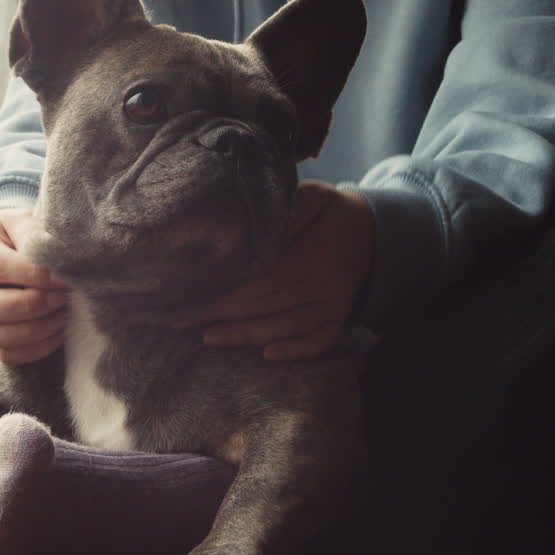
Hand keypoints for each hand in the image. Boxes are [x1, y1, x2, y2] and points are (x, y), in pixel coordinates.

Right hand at [0, 208, 68, 364]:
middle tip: (62, 297)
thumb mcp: (23, 222)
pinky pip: (5, 355)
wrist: (11, 251)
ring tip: (63, 315)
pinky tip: (58, 331)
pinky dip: (35, 349)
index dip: (33, 274)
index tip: (65, 277)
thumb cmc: (21, 235)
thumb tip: (56, 260)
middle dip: (30, 306)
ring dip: (33, 330)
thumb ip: (34, 235)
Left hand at [183, 180, 373, 359]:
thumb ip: (286, 210)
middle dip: (222, 315)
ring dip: (247, 335)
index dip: (223, 292)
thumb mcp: (310, 197)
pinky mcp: (338, 317)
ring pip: (285, 326)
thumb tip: (252, 223)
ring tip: (210, 339)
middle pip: (264, 306)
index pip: (257, 280)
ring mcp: (330, 306)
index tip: (190, 297)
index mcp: (307, 257)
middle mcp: (319, 286)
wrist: (371, 228)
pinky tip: (268, 356)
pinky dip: (296, 350)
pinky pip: (319, 340)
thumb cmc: (327, 211)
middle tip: (182, 321)